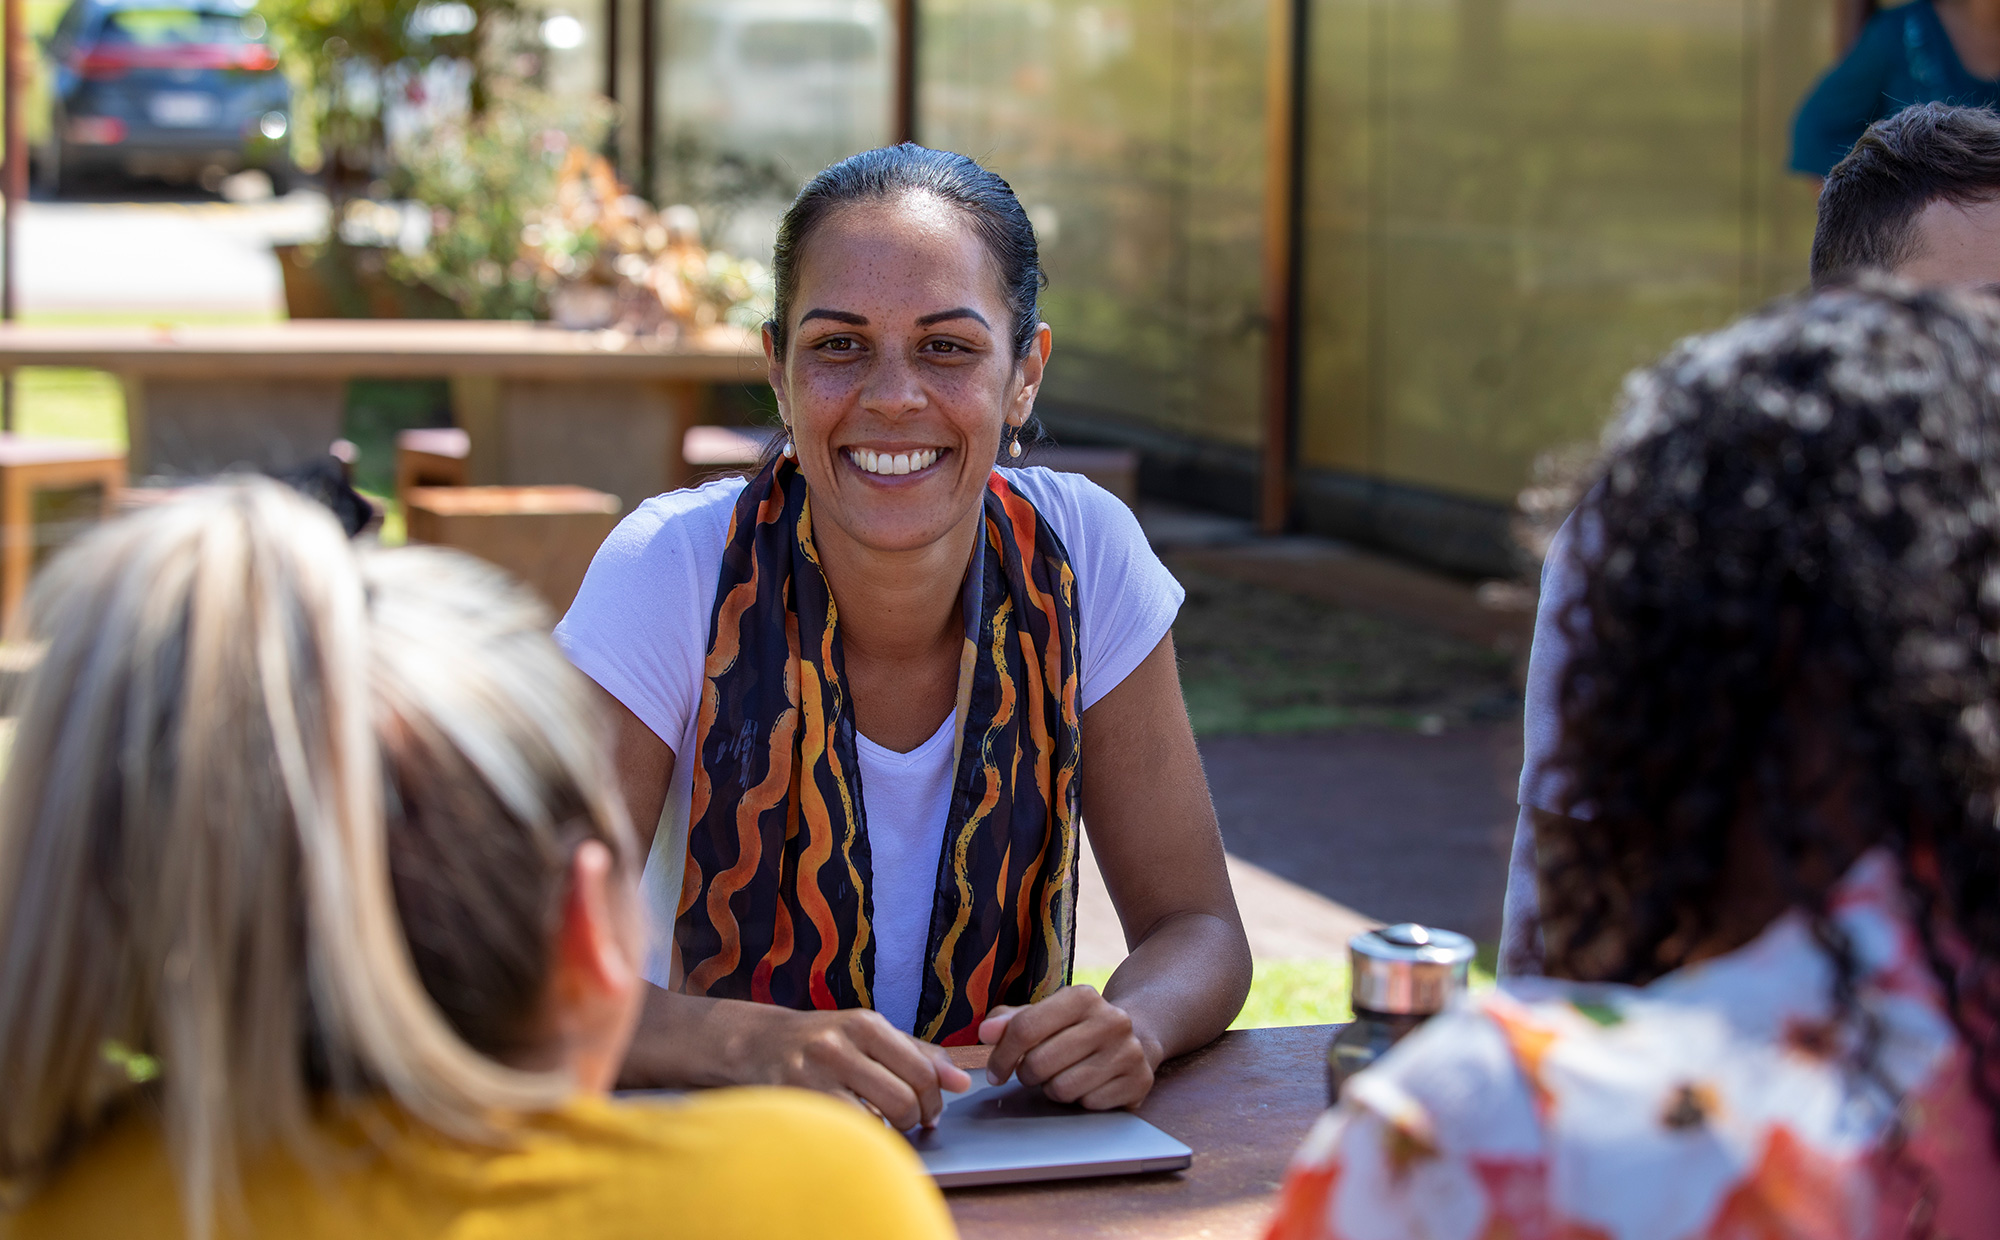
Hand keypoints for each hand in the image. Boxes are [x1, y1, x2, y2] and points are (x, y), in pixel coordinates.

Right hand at [746, 1006, 972, 1129]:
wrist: (757, 1045)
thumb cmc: (823, 1042)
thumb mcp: (869, 1035)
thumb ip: (917, 1054)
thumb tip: (962, 1081)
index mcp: (865, 1024)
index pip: (922, 1069)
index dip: (935, 1099)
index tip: (931, 1111)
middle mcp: (840, 1044)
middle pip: (904, 1097)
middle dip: (916, 1118)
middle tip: (912, 1122)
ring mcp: (815, 1074)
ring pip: (879, 1118)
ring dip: (891, 1132)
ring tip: (886, 1126)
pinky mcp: (797, 1101)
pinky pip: (848, 1131)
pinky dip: (861, 1137)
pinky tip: (857, 1130)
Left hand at [978, 985, 1157, 1109]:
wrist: (1136, 1037)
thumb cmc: (1075, 1028)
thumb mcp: (1044, 1015)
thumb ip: (1010, 1021)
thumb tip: (985, 1032)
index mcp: (1082, 997)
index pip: (1025, 1028)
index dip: (1001, 1055)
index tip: (994, 1072)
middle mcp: (1111, 1020)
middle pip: (1040, 1063)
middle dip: (1028, 1074)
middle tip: (1034, 1071)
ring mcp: (1129, 1052)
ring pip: (1063, 1089)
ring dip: (1053, 1089)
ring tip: (1063, 1075)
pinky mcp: (1139, 1082)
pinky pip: (1089, 1105)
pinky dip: (1081, 1101)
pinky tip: (1088, 1085)